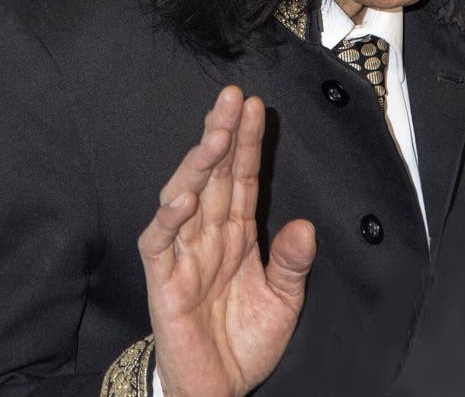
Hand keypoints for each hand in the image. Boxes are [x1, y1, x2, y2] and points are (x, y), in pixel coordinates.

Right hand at [138, 85, 316, 396]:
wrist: (218, 390)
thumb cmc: (244, 342)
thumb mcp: (283, 301)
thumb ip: (291, 263)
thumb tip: (304, 224)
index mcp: (238, 232)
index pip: (242, 177)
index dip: (248, 142)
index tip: (256, 106)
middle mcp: (210, 234)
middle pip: (214, 174)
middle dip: (222, 133)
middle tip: (231, 97)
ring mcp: (184, 253)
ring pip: (186, 196)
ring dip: (199, 165)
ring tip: (216, 136)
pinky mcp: (162, 280)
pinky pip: (160, 242)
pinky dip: (170, 218)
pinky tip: (185, 195)